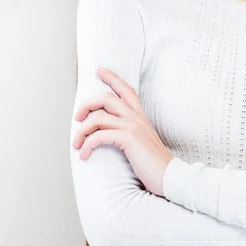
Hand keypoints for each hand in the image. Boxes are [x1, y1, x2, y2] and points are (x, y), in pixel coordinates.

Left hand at [72, 67, 173, 196]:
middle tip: (77, 117)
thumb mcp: (142, 142)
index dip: (112, 77)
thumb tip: (110, 132)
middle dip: (87, 105)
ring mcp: (133, 127)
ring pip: (98, 118)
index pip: (126, 89)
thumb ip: (130, 132)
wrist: (169, 176)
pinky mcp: (129, 139)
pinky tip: (85, 155)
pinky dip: (88, 145)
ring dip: (82, 131)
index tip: (99, 70)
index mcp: (140, 116)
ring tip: (77, 144)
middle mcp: (136, 117)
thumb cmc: (154, 163)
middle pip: (106, 98)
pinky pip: (99, 136)